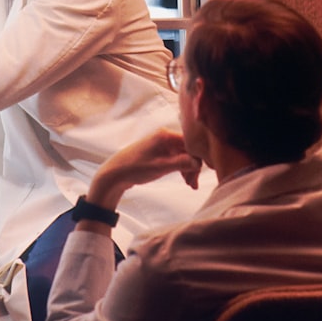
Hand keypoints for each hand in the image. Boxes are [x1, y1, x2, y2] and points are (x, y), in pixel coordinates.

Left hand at [88, 128, 202, 209]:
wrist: (115, 174)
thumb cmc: (135, 168)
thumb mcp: (161, 167)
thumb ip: (181, 164)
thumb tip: (199, 163)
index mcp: (165, 135)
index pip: (191, 143)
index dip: (200, 157)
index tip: (206, 171)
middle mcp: (165, 136)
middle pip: (189, 149)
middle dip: (194, 166)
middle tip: (193, 184)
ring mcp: (162, 144)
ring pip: (184, 155)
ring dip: (188, 169)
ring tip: (190, 185)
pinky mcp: (159, 153)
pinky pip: (177, 159)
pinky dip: (181, 169)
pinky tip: (186, 180)